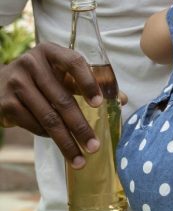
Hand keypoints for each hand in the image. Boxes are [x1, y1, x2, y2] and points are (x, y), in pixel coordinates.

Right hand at [0, 43, 102, 166]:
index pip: (73, 62)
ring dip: (66, 141)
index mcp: (51, 52)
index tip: (99, 104)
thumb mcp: (63, 74)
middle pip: (62, 99)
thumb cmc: (43, 77)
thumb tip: (122, 100)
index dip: (88, 83)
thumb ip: (91, 83)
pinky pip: (33, 124)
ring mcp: (15, 82)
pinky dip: (48, 136)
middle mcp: (31, 63)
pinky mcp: (5, 102)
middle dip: (80, 127)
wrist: (0, 83)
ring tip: (80, 158)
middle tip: (94, 146)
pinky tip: (60, 143)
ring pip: (48, 117)